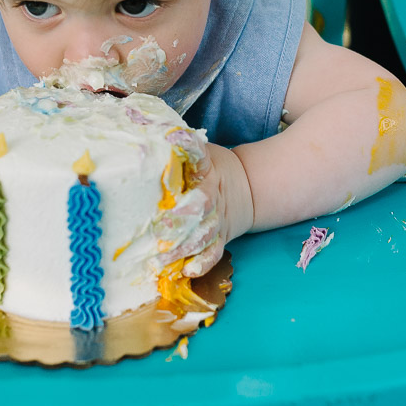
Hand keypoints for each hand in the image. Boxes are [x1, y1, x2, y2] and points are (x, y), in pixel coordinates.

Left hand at [154, 143, 253, 277]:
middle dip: (179, 220)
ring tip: (160, 259)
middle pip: (200, 209)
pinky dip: (202, 263)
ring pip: (203, 236)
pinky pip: (213, 253)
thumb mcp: (203, 153)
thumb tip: (161, 134)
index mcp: (207, 173)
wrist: (248, 188)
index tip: (168, 176)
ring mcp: (217, 221)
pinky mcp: (220, 239)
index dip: (184, 166)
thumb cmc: (213, 168)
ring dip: (182, 248)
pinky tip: (187, 272)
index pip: (198, 167)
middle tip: (158, 229)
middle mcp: (213, 199)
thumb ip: (185, 148)